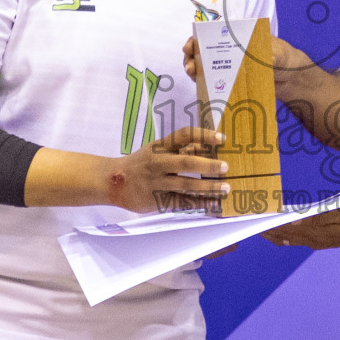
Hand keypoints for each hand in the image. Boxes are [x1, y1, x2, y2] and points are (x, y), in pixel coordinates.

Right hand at [107, 125, 230, 212]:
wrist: (113, 182)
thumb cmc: (142, 164)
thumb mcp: (156, 151)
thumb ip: (179, 149)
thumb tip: (208, 146)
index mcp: (160, 146)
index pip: (184, 135)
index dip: (203, 135)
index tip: (222, 138)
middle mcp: (158, 163)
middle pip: (186, 162)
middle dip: (208, 165)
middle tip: (226, 167)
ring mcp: (157, 183)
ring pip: (186, 185)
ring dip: (208, 187)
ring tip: (226, 187)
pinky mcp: (157, 201)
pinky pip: (182, 202)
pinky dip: (199, 203)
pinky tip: (213, 203)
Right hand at [183, 33, 311, 86]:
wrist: (291, 77)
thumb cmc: (284, 57)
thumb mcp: (278, 53)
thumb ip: (270, 54)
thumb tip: (264, 59)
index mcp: (236, 37)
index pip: (211, 34)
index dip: (197, 38)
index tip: (190, 45)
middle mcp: (228, 50)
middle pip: (202, 50)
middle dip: (191, 56)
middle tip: (189, 65)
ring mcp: (228, 66)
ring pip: (204, 66)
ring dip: (194, 70)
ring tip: (192, 74)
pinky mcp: (230, 82)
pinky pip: (213, 82)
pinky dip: (204, 84)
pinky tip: (200, 87)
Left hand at [262, 191, 339, 249]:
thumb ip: (319, 215)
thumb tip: (295, 219)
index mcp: (320, 230)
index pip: (288, 227)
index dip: (271, 224)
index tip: (255, 220)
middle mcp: (317, 239)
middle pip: (287, 235)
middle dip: (269, 230)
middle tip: (251, 224)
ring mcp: (322, 241)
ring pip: (294, 239)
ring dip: (277, 235)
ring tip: (262, 230)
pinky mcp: (328, 239)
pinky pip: (302, 240)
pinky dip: (289, 236)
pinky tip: (284, 235)